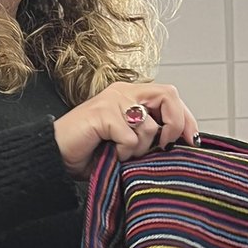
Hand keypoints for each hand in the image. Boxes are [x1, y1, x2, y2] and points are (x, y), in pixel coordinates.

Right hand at [53, 81, 198, 177]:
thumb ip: (149, 137)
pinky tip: (110, 154)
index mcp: (131, 96)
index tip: (191, 141)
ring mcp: (113, 101)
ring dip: (141, 148)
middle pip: (169, 96)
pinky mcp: (103, 114)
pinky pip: (129, 138)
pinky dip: (123, 153)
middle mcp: (124, 92)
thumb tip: (178, 145)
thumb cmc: (89, 150)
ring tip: (122, 154)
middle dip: (175, 124)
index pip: (170, 96)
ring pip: (149, 124)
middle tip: (165, 146)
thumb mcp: (128, 143)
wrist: (56, 154)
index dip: (186, 118)